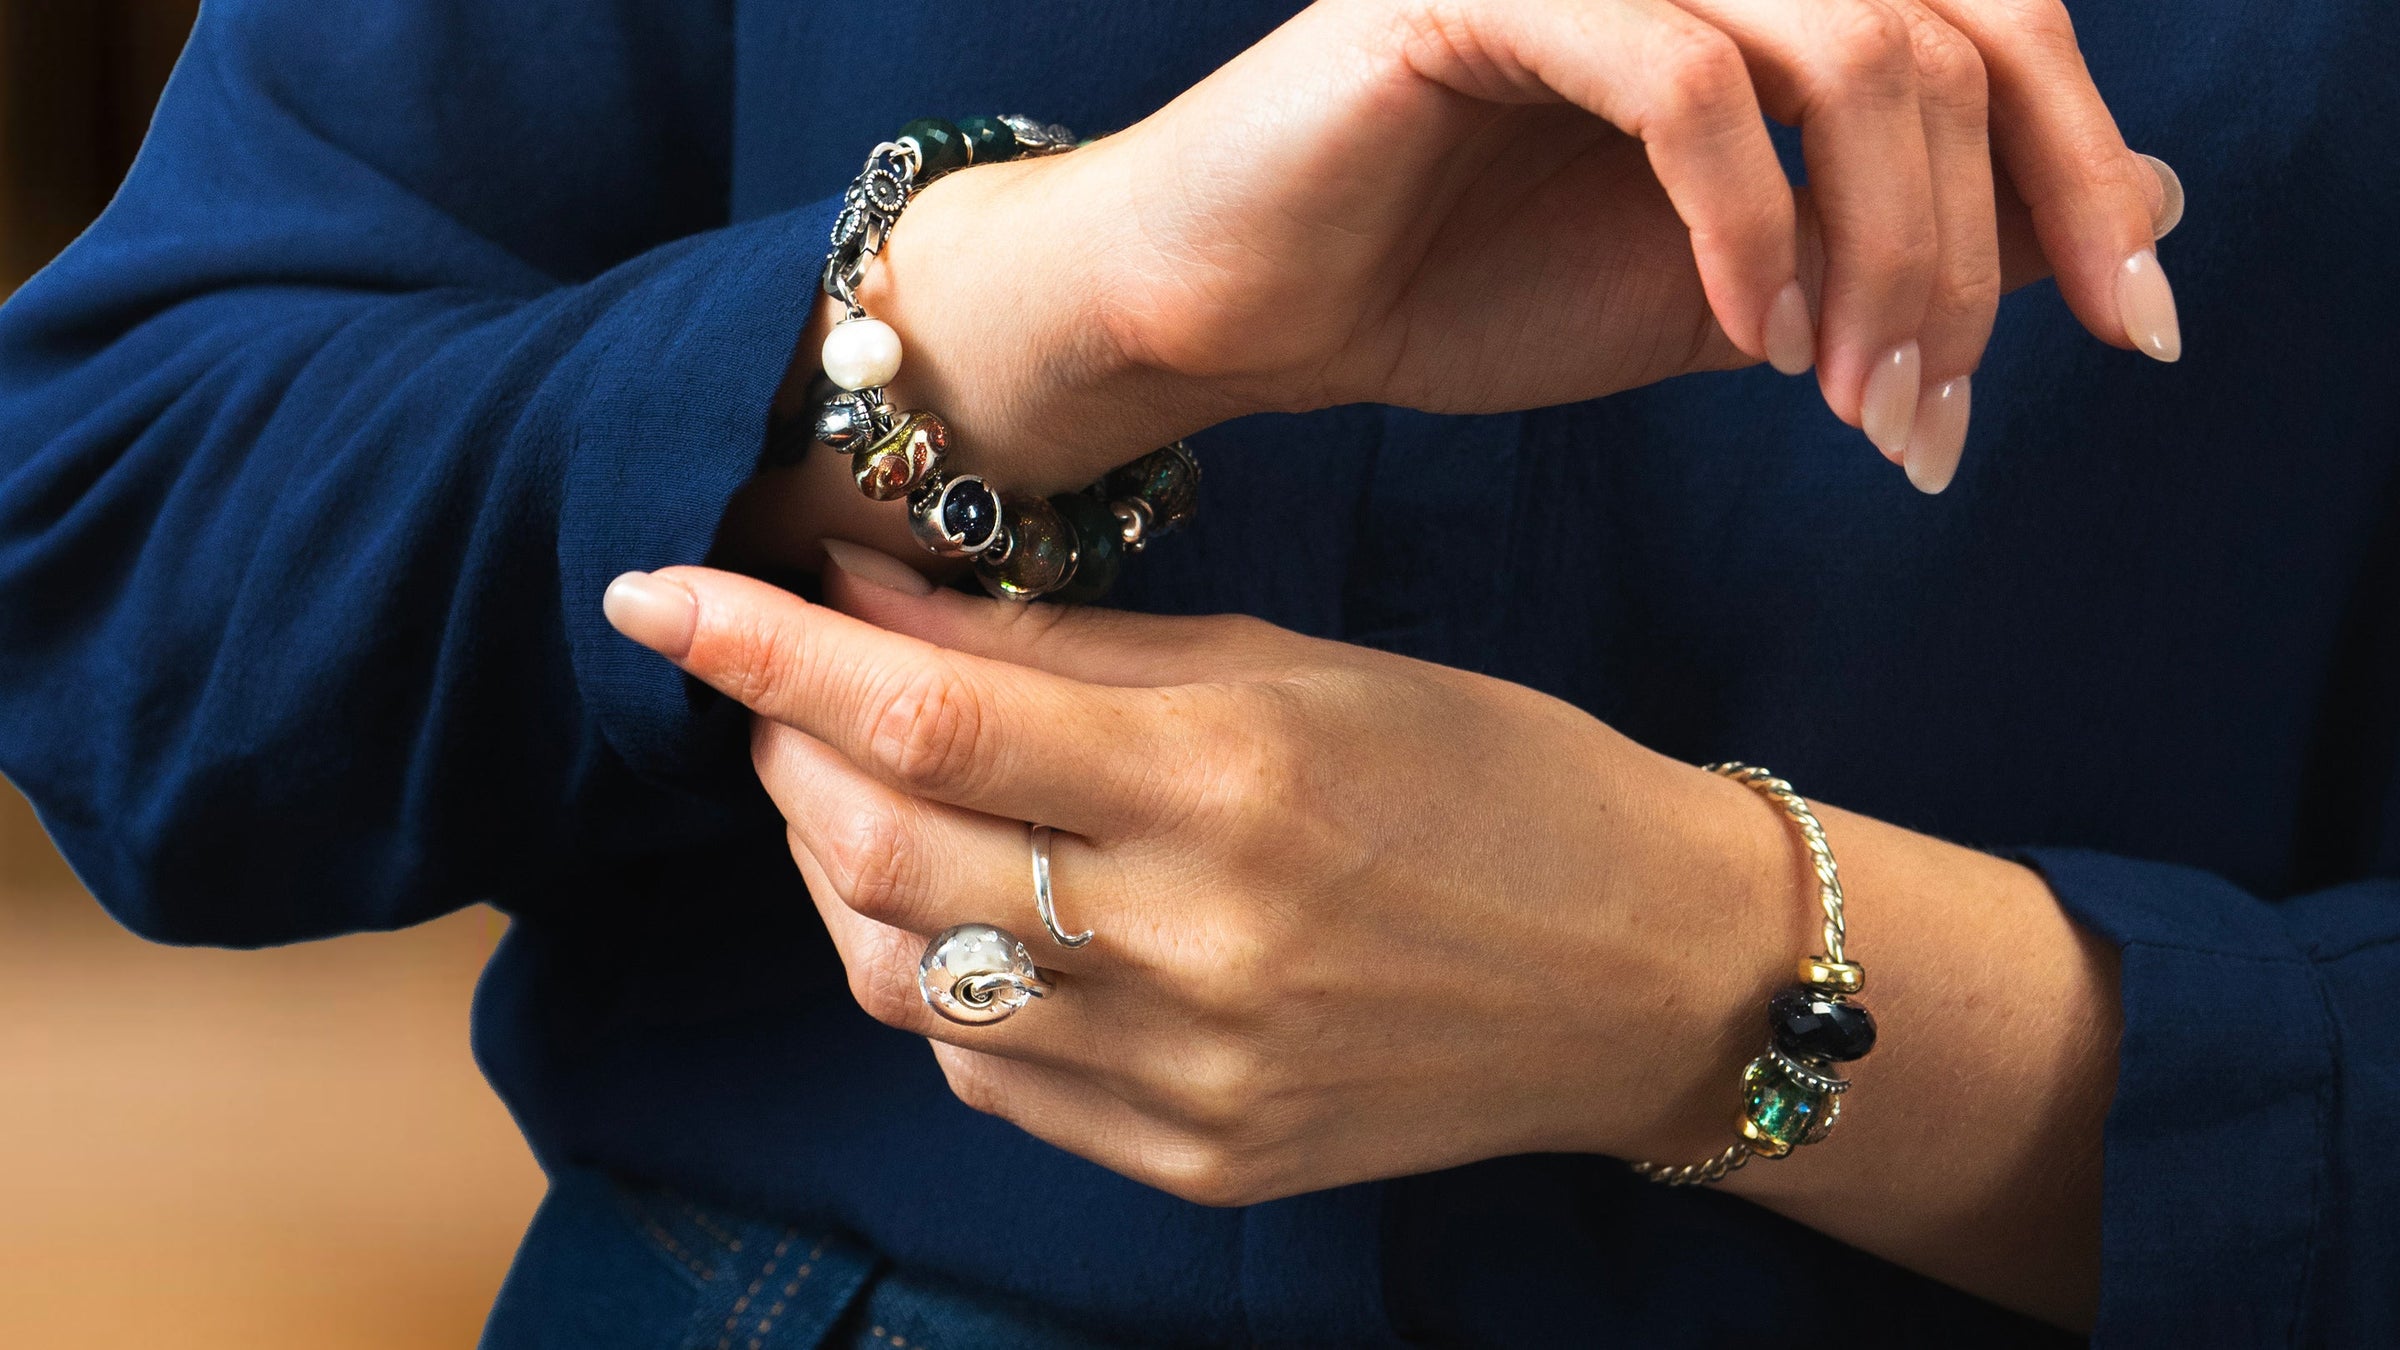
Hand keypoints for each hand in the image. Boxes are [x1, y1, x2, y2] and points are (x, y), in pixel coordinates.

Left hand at [601, 550, 1804, 1202]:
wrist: (1645, 977)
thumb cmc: (1489, 777)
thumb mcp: (1296, 667)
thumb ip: (1072, 648)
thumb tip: (872, 603)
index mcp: (1232, 780)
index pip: (926, 713)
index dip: (762, 653)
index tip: (653, 594)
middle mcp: (1196, 942)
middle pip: (881, 852)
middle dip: (784, 753)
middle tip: (780, 692)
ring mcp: (1188, 1077)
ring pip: (901, 981)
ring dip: (836, 872)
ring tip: (861, 793)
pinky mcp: (1192, 1163)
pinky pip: (987, 1075)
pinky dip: (936, 979)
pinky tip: (970, 911)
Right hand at [812, 0, 2178, 506]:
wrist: (1234, 316)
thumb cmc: (1451, 289)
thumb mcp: (1738, 292)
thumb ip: (1915, 240)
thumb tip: (2148, 204)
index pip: (1995, 20)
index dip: (2087, 167)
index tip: (2139, 330)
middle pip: (1955, 26)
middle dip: (1994, 238)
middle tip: (1943, 413)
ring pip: (1847, 40)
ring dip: (1886, 250)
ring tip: (1855, 402)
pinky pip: (1684, 80)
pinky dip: (1749, 225)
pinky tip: (1749, 339)